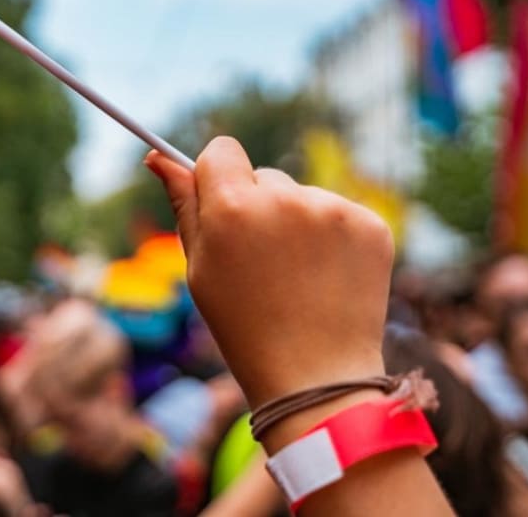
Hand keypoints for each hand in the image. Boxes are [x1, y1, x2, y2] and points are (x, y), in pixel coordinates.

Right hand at [145, 137, 391, 408]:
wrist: (315, 377)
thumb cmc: (243, 324)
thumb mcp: (199, 266)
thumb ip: (183, 204)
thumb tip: (157, 156)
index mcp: (232, 207)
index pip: (222, 150)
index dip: (217, 175)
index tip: (223, 205)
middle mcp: (284, 198)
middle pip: (263, 176)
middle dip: (258, 207)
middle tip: (262, 263)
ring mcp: (332, 209)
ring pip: (302, 196)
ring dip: (297, 223)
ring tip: (297, 277)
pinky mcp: (370, 224)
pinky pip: (340, 213)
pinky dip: (333, 238)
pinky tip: (327, 277)